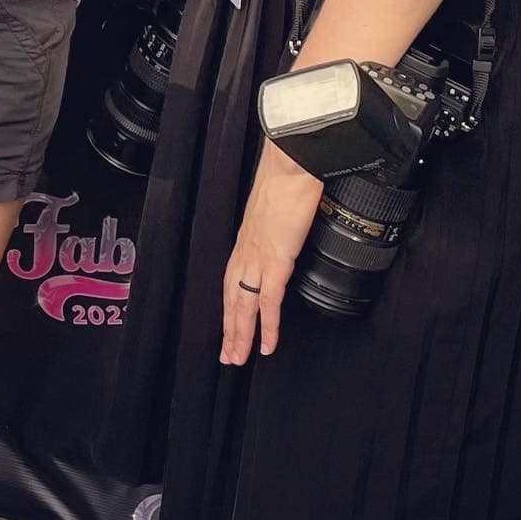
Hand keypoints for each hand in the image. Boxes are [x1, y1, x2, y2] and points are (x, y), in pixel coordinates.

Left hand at [220, 140, 322, 362]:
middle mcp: (247, 247)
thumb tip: (293, 216)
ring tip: (238, 358)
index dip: (230, 302)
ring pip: (243, 303)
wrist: (292, 160)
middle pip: (231, 296)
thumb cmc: (290, 173)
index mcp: (248, 234)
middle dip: (229, 328)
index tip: (229, 323)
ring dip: (240, 334)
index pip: (232, 276)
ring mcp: (259, 254)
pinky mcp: (275, 258)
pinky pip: (269, 300)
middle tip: (228, 355)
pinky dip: (267, 325)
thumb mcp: (282, 200)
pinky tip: (267, 344)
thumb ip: (283, 214)